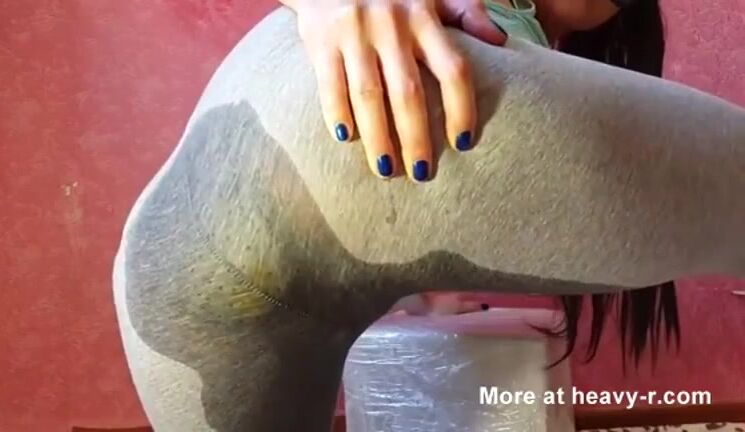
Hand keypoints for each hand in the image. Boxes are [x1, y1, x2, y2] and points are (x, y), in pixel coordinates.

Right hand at [286, 0, 505, 181]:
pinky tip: (346, 138)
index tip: (463, 142)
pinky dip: (337, 113)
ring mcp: (354, 33)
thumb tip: (500, 40)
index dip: (461, 108)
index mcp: (424, 16)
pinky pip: (330, 85)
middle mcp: (391, 25)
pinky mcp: (322, 40)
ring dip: (378, 137)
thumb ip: (465, 11)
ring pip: (369, 96)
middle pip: (408, 93)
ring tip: (386, 169)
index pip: (452, 69)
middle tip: (421, 173)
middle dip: (416, 138)